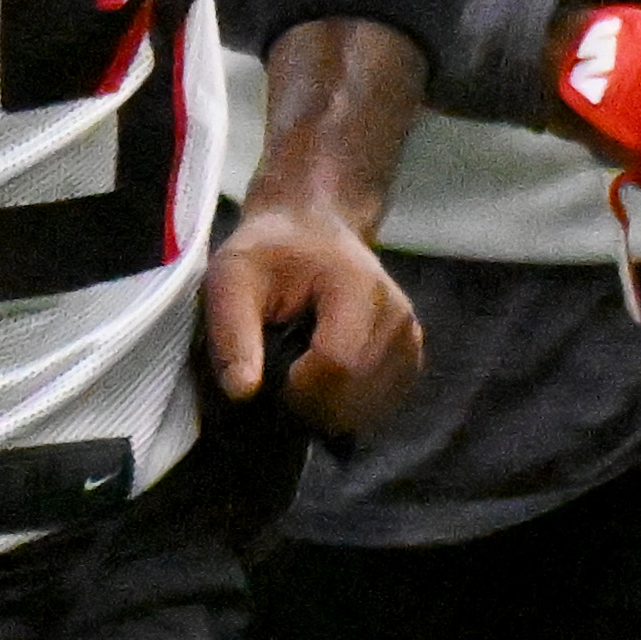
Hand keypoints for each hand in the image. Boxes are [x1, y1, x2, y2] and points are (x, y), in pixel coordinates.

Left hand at [202, 199, 421, 437]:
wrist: (311, 231)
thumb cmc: (268, 253)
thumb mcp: (231, 278)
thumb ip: (232, 332)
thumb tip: (242, 392)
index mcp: (358, 288)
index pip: (337, 364)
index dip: (296, 389)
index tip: (263, 382)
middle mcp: (397, 316)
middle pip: (355, 392)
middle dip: (307, 403)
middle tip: (273, 382)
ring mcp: (409, 340)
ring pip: (369, 407)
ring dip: (325, 408)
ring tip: (296, 375)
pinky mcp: (409, 358)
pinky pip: (378, 405)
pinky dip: (344, 406)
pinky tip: (320, 381)